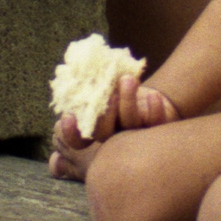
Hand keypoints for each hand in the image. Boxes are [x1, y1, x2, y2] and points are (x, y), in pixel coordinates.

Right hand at [47, 75, 179, 178]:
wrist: (150, 98)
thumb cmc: (114, 95)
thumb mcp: (93, 94)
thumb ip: (80, 94)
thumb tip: (63, 92)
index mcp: (94, 132)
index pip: (78, 141)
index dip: (71, 134)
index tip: (67, 118)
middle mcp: (113, 138)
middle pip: (104, 134)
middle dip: (104, 115)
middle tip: (107, 95)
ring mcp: (136, 136)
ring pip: (130, 126)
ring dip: (128, 102)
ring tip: (127, 80)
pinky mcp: (158, 131)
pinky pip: (157, 125)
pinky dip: (155, 111)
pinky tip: (154, 96)